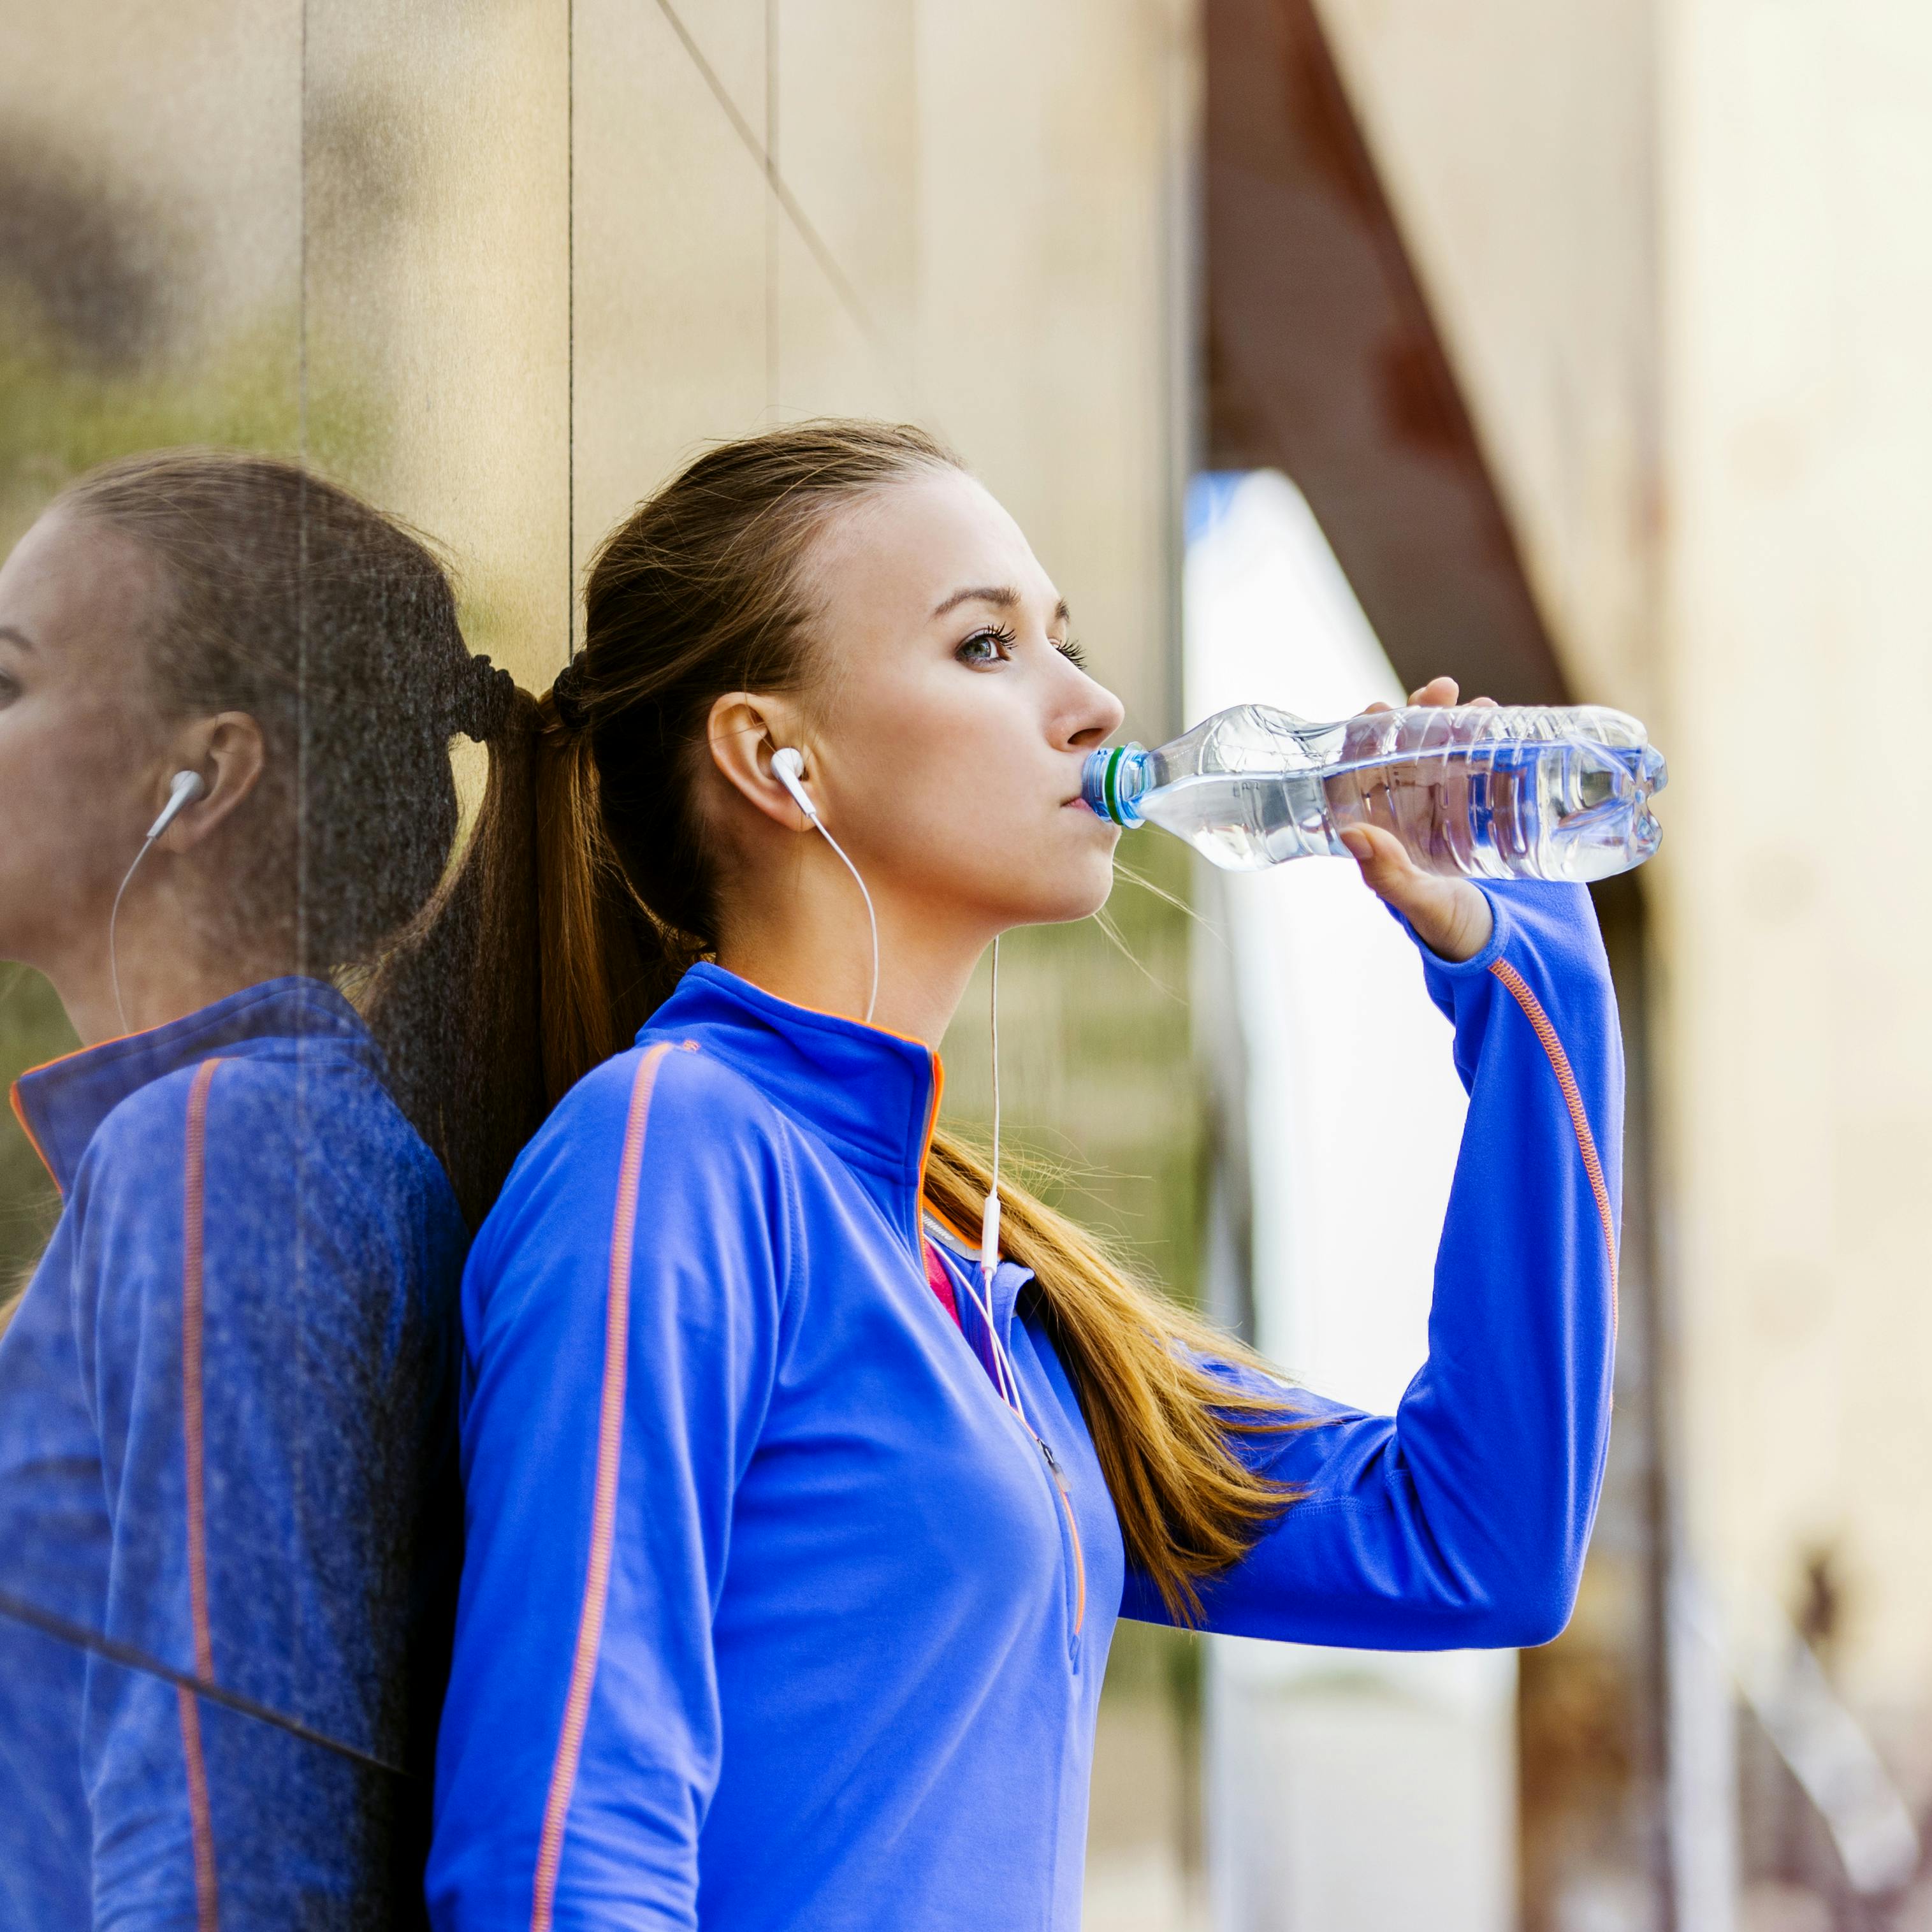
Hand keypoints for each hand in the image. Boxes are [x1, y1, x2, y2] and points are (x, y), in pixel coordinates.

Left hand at [1337, 677, 1495, 962]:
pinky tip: (1509, 722)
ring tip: (1481, 705)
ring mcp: (1462, 815)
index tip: (1376, 711)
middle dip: (1421, 719)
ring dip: (1463, 724)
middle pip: (1411, 756)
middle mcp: (1421, 821)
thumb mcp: (1425, 907)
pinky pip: (1496, 769)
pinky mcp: (1505, 816)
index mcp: (1390, 838)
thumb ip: (1390, 877)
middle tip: (1439, 692)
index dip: (1366, 741)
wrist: (1530, 959)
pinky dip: (1501, 742)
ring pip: (1454, 755)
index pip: (1364, 778)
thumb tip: (1351, 833)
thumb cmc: (1464, 937)